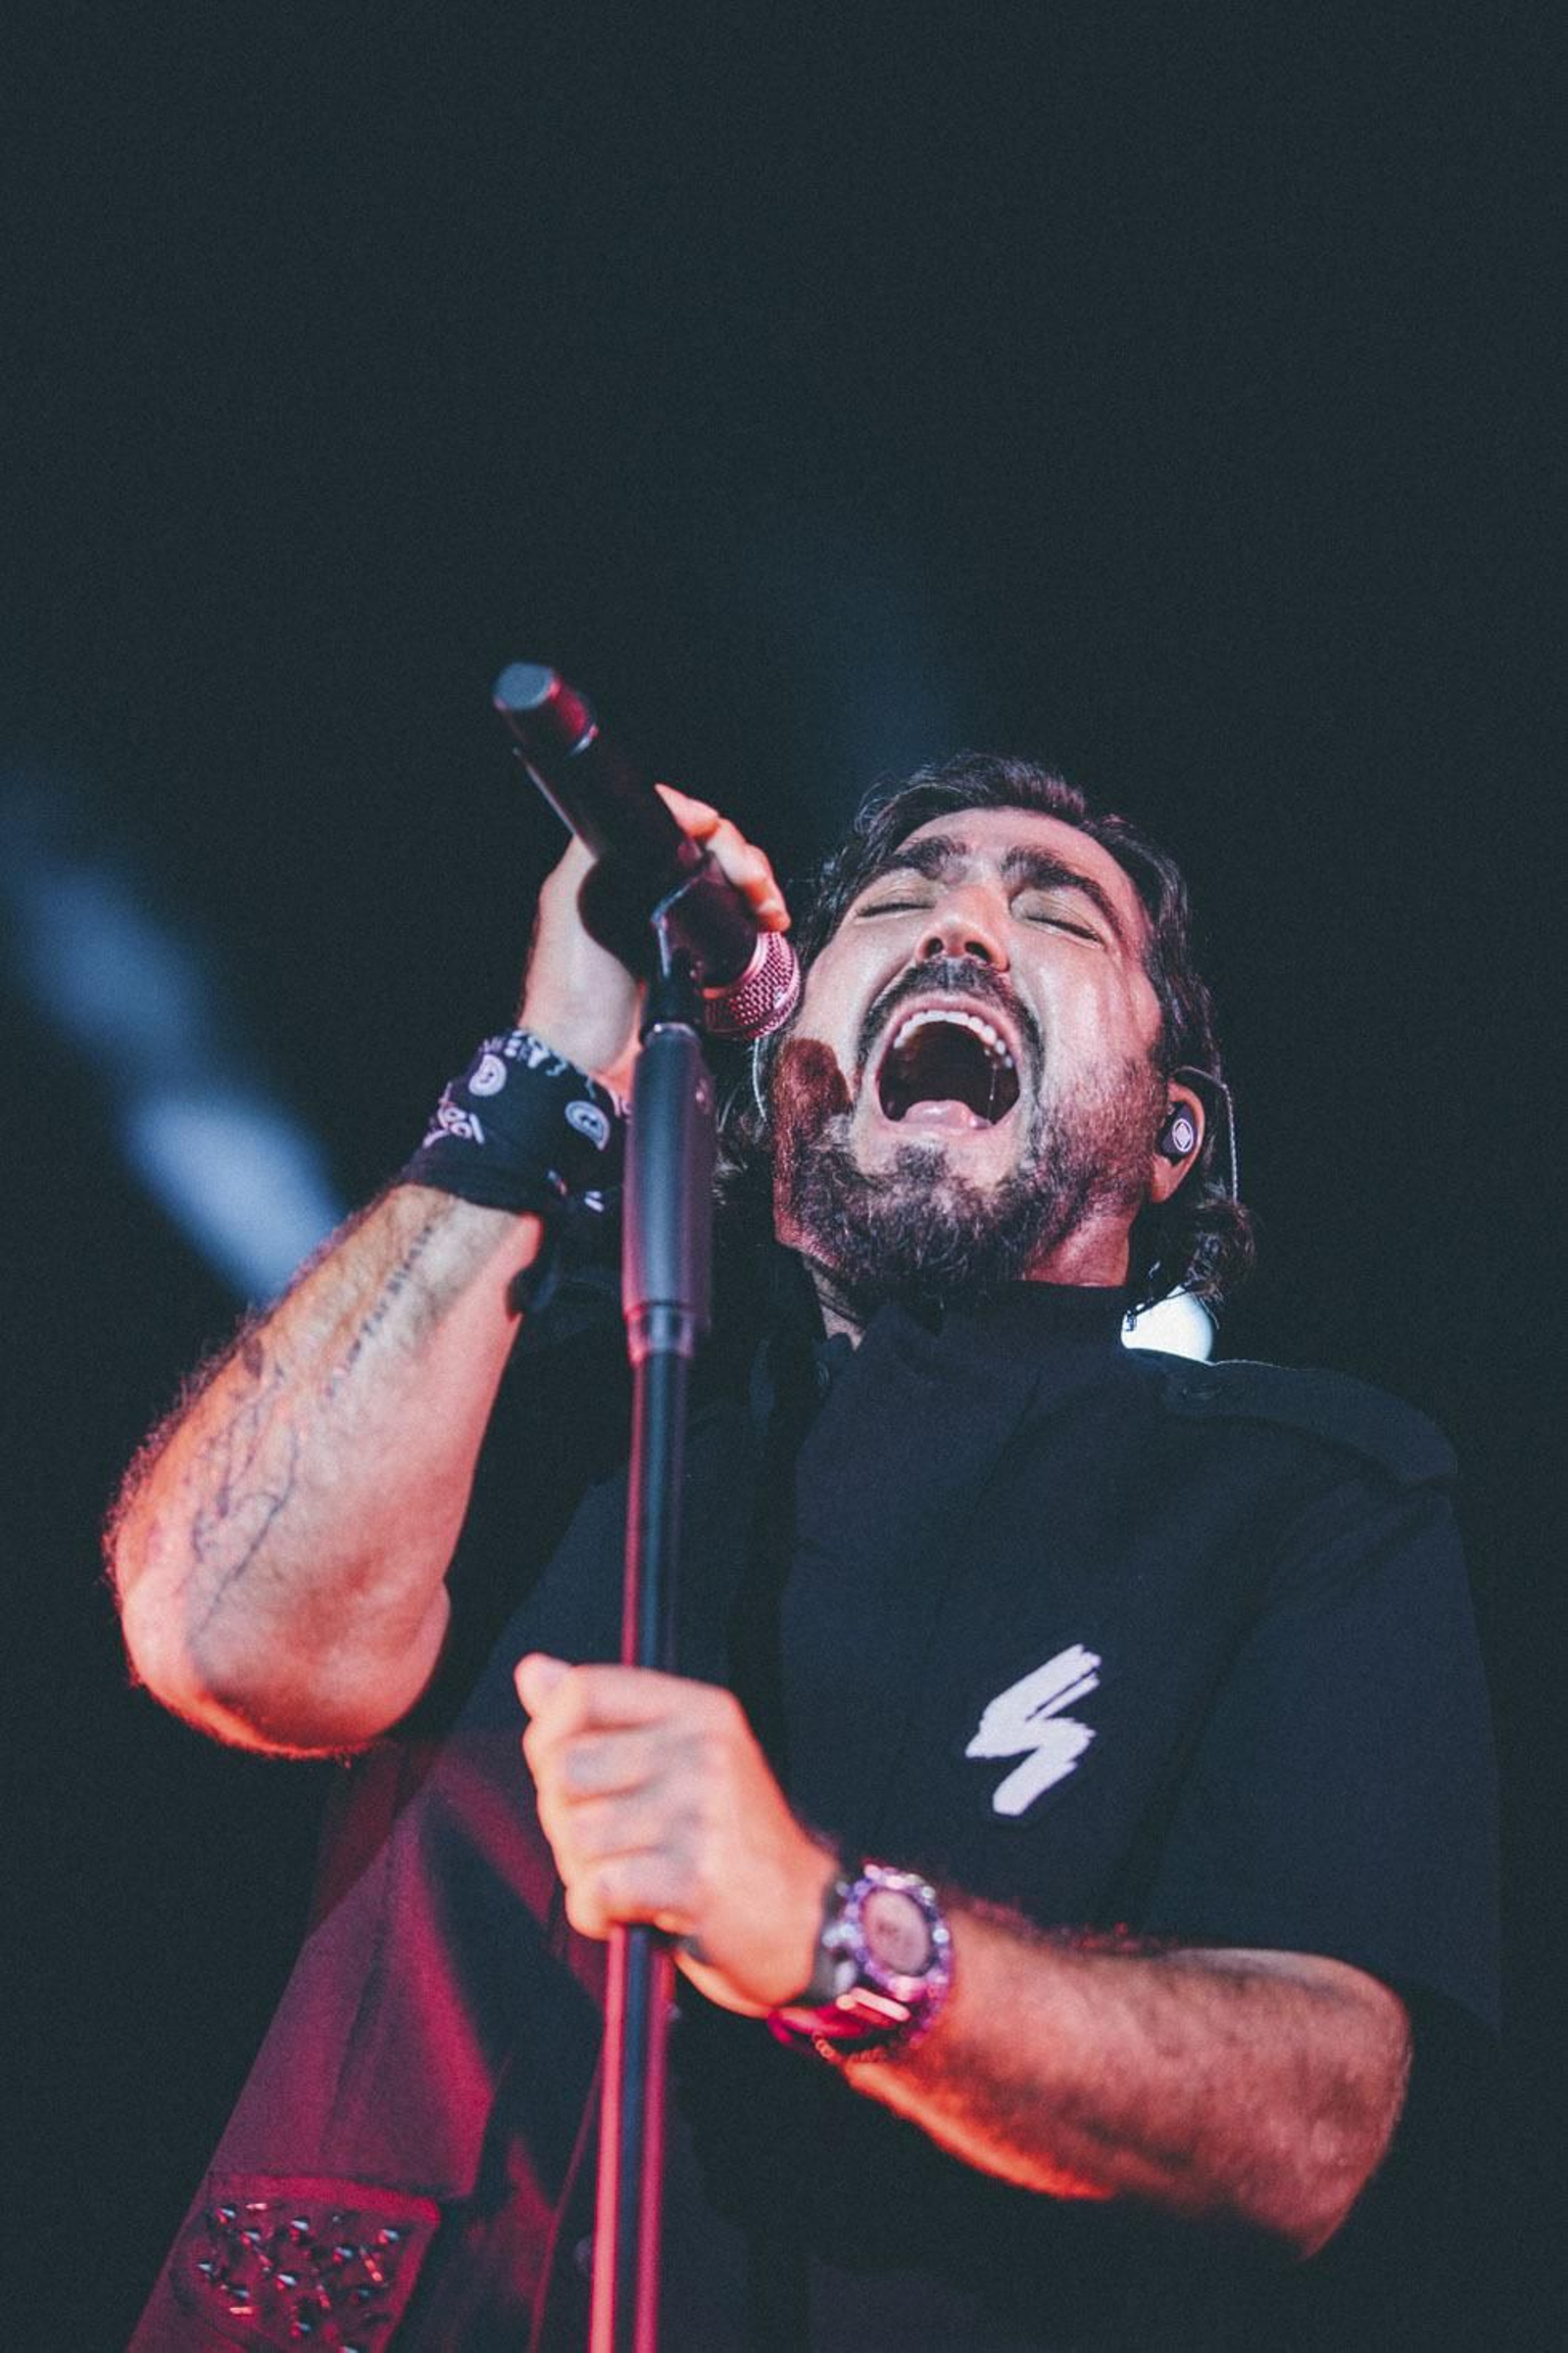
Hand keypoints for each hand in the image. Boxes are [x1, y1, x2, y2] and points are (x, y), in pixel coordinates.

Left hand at [516, 1655, 834, 2016]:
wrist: (805, 1918)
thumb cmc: (730, 1839)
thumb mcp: (680, 1758)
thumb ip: (604, 1716)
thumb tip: (532, 1673)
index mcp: (700, 1710)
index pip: (586, 1690)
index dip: (549, 1735)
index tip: (562, 1773)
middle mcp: (704, 1751)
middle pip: (566, 1766)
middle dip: (562, 1815)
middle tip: (605, 1843)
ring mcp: (703, 1814)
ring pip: (574, 1834)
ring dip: (582, 1871)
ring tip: (625, 1877)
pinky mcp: (697, 1881)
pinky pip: (597, 1889)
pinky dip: (596, 1912)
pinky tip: (628, 1913)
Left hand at [517, 787, 790, 1096]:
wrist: (591, 1064)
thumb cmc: (572, 992)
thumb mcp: (571, 899)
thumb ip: (596, 850)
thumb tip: (658, 818)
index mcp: (609, 872)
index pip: (668, 824)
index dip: (700, 822)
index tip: (717, 834)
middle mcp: (639, 892)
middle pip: (704, 850)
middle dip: (739, 857)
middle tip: (756, 885)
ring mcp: (667, 925)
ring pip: (723, 881)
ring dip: (754, 884)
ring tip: (768, 906)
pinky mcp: (690, 959)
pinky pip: (731, 920)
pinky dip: (755, 914)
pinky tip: (767, 921)